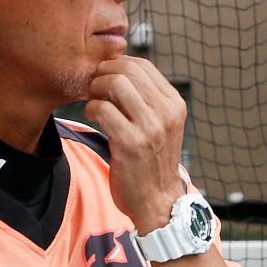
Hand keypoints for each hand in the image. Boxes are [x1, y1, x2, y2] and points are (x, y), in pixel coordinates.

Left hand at [85, 57, 188, 231]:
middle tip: (95, 89)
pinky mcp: (130, 143)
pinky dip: (91, 109)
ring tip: (95, 103)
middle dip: (103, 74)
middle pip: (127, 70)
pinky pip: (102, 109)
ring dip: (96, 89)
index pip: (143, 65)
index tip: (106, 78)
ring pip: (115, 84)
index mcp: (175, 104)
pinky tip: (93, 118)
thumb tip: (120, 70)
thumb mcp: (163, 126)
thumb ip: (149, 100)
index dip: (118, 65)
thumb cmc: (153, 162)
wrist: (158, 202)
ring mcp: (150, 128)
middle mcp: (166, 113)